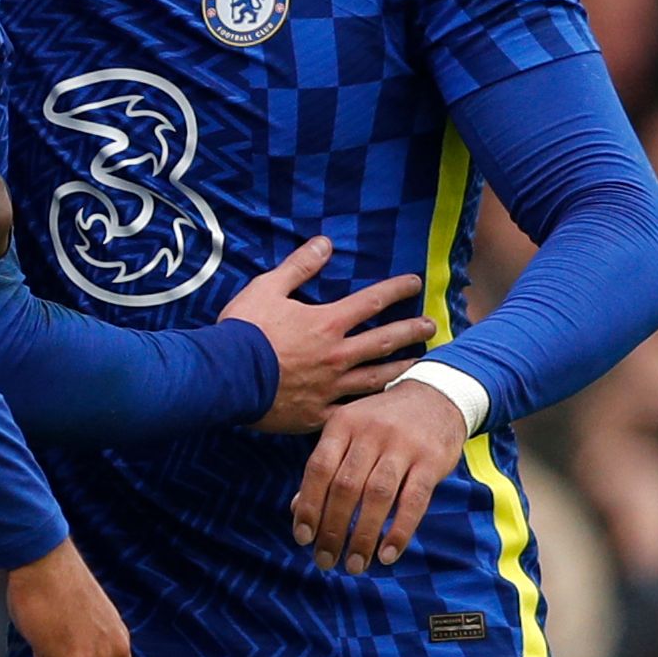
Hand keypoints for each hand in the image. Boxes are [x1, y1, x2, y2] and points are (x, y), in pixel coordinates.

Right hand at [217, 236, 431, 432]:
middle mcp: (337, 355)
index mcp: (327, 323)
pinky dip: (370, 410)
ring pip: (377, 379)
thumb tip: (325, 243)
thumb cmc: (244, 330)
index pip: (372, 301)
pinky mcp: (318, 413)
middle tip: (431, 326)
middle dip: (411, 331)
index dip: (396, 289)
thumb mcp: (267, 288)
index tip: (416, 282)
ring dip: (401, 369)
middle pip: (384, 341)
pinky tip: (384, 409)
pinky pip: (352, 412)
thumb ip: (299, 266)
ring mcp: (331, 387)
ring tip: (419, 365)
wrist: (225, 375)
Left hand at [292, 378, 468, 573]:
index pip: (317, 470)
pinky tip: (387, 554)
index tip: (302, 538)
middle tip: (326, 561)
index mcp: (342, 425)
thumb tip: (296, 510)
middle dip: (333, 529)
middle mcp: (369, 434)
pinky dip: (399, 530)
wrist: (435, 396)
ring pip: (377, 496)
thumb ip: (325, 467)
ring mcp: (402, 446)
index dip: (308, 506)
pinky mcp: (431, 461)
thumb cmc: (381, 423)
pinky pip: (414, 501)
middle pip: (345, 487)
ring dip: (364, 536)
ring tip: (355, 564)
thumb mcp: (348, 433)